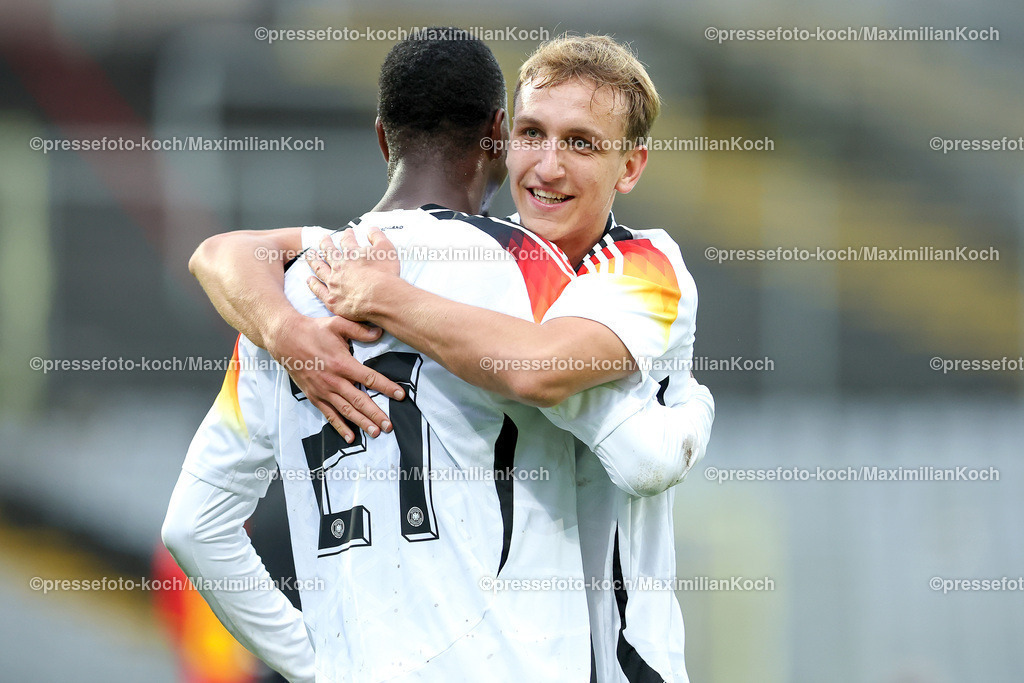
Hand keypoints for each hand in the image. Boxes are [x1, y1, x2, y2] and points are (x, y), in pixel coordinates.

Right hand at [267, 314, 405, 442]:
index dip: (386, 387)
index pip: (369, 378)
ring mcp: (323, 391)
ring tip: (375, 433)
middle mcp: (334, 381)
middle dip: (376, 414)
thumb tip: (380, 332)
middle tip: (389, 426)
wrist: (285, 339)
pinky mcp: (314, 396)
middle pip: (359, 400)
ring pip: (346, 410)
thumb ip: (359, 330)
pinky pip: (329, 414)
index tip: (400, 395)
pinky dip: (340, 426)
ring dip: (361, 423)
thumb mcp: (337, 324)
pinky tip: (350, 437)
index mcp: (342, 363)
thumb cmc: (313, 330)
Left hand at [306, 228, 400, 320]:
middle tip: (324, 239)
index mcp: (351, 254)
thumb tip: (371, 229)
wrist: (381, 297)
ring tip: (310, 255)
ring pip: (319, 268)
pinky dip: (313, 284)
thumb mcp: (386, 249)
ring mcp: (333, 283)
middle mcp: (339, 266)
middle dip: (326, 244)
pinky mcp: (332, 299)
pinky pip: (318, 290)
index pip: (347, 241)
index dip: (347, 235)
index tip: (347, 233)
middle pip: (328, 252)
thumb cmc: (385, 275)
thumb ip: (378, 237)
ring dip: (314, 260)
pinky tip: (310, 280)